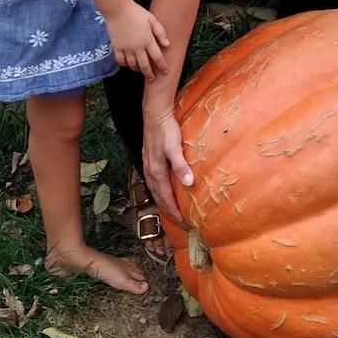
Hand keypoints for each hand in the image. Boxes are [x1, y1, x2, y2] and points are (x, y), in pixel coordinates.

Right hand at [105, 4, 169, 77]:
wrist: (118, 10)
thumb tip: (167, 45)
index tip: (165, 72)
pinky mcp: (116, 48)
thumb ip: (160, 33)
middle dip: (149, 74)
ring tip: (140, 70)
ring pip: (132, 65)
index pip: (157, 57)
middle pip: (145, 65)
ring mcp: (126, 49)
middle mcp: (137, 47)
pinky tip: (128, 64)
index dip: (162, 66)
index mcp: (148, 40)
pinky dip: (125, 65)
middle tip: (152, 79)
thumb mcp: (152, 20)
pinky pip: (121, 61)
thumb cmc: (137, 13)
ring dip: (137, 69)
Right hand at [144, 111, 192, 225]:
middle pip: (158, 197)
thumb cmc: (166, 130)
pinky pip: (154, 183)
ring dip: (163, 203)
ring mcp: (148, 166)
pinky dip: (160, 192)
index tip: (183, 222)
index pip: (166, 198)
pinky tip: (165, 191)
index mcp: (157, 171)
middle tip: (179, 223)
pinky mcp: (150, 160)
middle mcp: (150, 171)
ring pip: (155, 191)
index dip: (174, 211)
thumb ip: (181, 165)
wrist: (154, 114)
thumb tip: (189, 183)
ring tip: (172, 212)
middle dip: (168, 211)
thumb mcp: (175, 147)